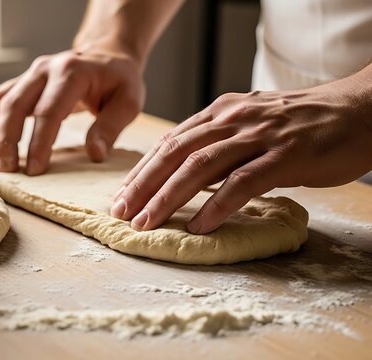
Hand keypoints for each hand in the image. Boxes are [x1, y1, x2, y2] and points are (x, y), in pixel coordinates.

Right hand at [0, 50, 144, 174]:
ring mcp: (29, 74)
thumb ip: (111, 127)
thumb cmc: (119, 82)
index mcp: (71, 72)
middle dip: (6, 140)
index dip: (39, 143)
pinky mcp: (21, 82)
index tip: (34, 170)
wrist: (106, 55)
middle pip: (14, 104)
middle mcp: (44, 69)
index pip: (48, 111)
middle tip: (8, 171)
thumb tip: (94, 154)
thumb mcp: (129, 101)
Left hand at [111, 85, 371, 233]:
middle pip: (175, 153)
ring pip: (200, 167)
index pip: (170, 143)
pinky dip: (216, 205)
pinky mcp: (285, 155)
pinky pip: (242, 182)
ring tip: (147, 223)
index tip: (121, 197)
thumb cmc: (303, 123)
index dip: (142, 171)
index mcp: (220, 112)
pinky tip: (198, 225)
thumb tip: (185, 172)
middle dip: (143, 185)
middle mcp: (233, 119)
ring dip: (168, 197)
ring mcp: (259, 136)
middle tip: (120, 213)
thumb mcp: (251, 122)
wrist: (360, 109)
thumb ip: (219, 142)